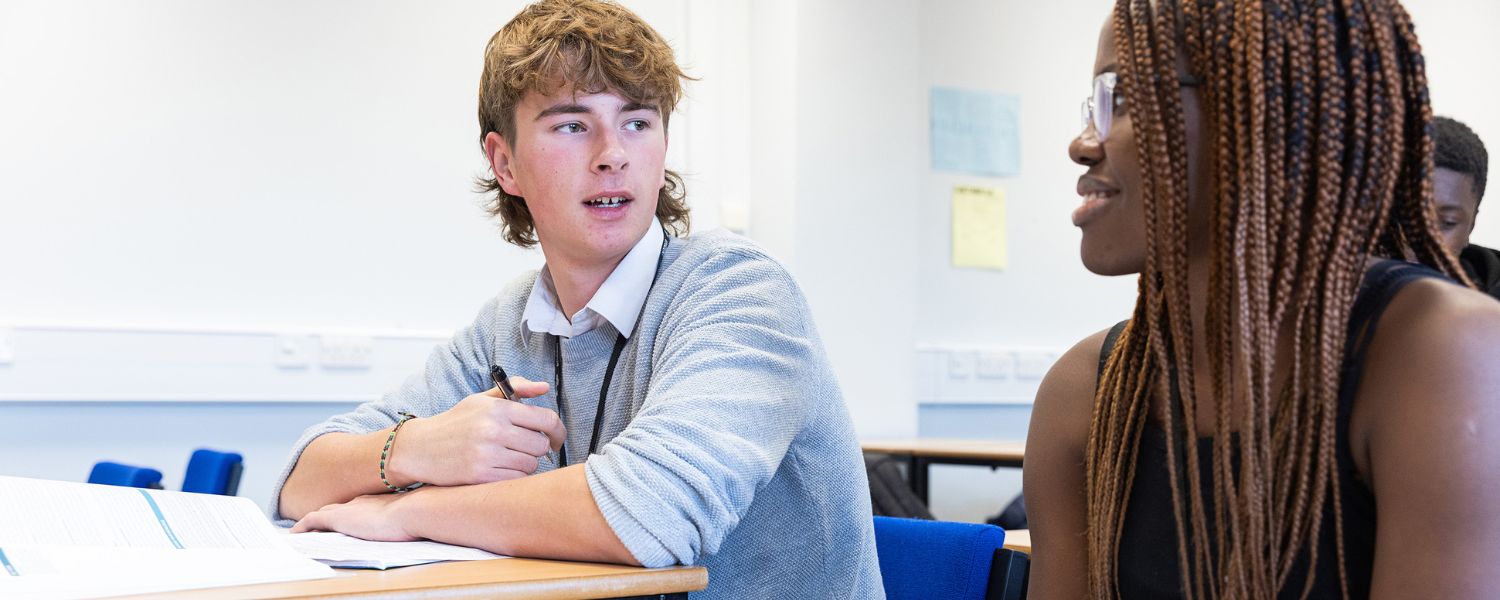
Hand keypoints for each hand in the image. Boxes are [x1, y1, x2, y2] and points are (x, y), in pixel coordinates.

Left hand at [291, 491, 418, 540]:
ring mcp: (347, 509)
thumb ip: (405, 515)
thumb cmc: (417, 514)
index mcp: (374, 501)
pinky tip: (295, 534)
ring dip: (312, 521)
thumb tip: (416, 520)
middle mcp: (358, 502)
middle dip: (325, 515)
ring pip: (322, 513)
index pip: (353, 507)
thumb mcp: (410, 513)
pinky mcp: (338, 518)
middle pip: (335, 508)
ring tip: (302, 530)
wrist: (412, 510)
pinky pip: (312, 521)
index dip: (345, 512)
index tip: (341, 518)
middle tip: (316, 524)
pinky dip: (302, 526)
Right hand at [389, 376, 565, 486]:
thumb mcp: (481, 400)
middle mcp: (494, 430)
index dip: (558, 431)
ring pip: (531, 465)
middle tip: (524, 448)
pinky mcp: (481, 476)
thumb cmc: (455, 423)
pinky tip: (501, 470)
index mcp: (498, 408)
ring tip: (509, 458)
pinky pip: (516, 480)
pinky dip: (514, 477)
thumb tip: (544, 387)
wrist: (420, 448)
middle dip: (537, 448)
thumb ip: (515, 390)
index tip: (556, 438)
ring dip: (526, 464)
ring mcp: (487, 454)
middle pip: (540, 445)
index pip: (546, 419)